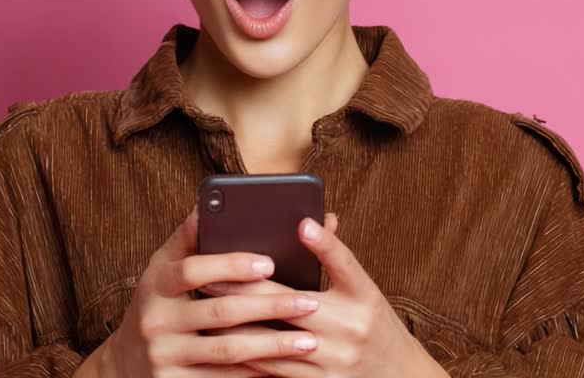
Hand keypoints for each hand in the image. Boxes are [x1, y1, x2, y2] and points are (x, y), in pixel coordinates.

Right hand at [92, 204, 325, 377]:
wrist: (125, 365)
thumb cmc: (156, 305)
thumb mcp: (161, 271)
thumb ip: (186, 241)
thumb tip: (206, 203)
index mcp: (155, 285)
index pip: (192, 270)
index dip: (230, 265)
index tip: (269, 263)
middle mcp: (156, 321)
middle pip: (219, 312)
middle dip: (269, 307)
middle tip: (310, 303)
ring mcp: (165, 356)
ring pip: (227, 350)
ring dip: (272, 345)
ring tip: (309, 341)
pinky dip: (257, 373)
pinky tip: (285, 366)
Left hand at [199, 214, 442, 377]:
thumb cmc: (376, 327)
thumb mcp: (366, 292)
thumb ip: (338, 261)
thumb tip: (313, 222)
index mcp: (364, 297)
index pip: (344, 263)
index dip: (324, 244)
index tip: (302, 224)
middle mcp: (350, 328)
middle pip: (292, 302)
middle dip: (247, 287)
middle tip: (212, 272)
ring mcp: (333, 359)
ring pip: (274, 339)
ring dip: (238, 324)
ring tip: (207, 308)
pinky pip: (274, 369)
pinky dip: (247, 354)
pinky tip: (224, 344)